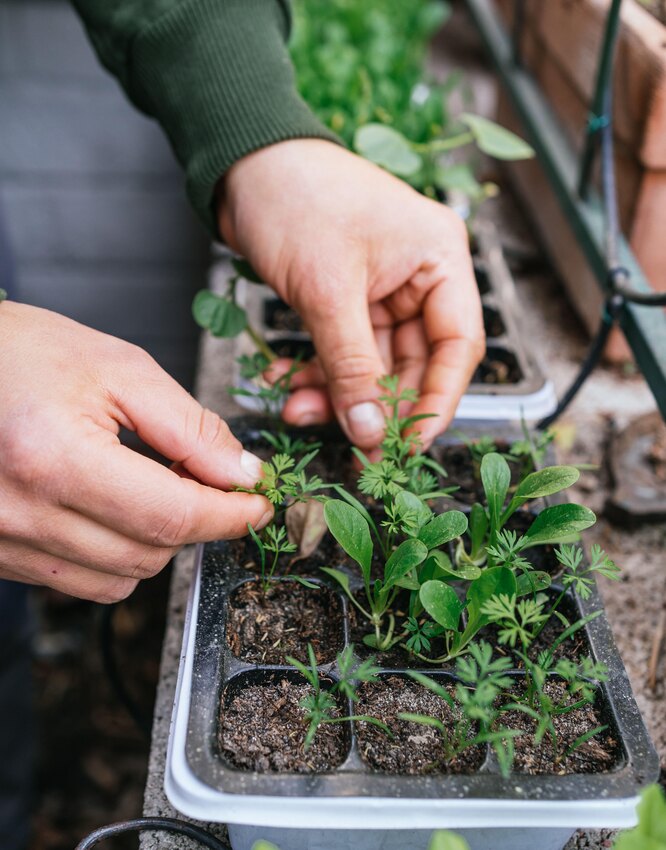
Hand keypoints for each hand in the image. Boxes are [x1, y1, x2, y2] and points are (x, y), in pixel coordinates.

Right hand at [0, 303, 271, 601]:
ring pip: (121, 579)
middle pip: (151, 553)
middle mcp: (22, 512)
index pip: (171, 516)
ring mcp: (4, 541)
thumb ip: (188, 425)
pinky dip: (115, 553)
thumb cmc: (16, 354)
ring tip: (151, 488)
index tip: (256, 504)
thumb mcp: (117, 368)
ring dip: (156, 541)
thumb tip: (239, 471)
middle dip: (195, 522)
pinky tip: (113, 509)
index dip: (228, 515)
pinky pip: (81, 581)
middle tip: (203, 479)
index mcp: (53, 457)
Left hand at [219, 139, 484, 449]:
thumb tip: (372, 433)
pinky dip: (318, 374)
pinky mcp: (347, 300)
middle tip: (351, 449)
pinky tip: (287, 387)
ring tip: (299, 413)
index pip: (458, 347)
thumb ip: (353, 367)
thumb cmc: (295, 200)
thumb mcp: (328, 291)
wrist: (240, 164)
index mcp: (440, 260)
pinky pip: (343, 353)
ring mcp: (384, 290)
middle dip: (376, 406)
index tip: (407, 446)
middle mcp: (421, 277)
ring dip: (338, 395)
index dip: (437, 402)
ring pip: (373, 365)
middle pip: (415, 364)